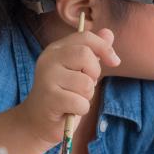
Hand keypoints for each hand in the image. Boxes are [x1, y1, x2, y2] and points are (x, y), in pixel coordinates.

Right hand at [15, 28, 120, 144]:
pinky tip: (69, 110)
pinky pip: (80, 102)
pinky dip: (81, 109)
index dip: (104, 48)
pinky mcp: (49, 98)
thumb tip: (109, 33)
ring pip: (86, 83)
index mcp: (56, 49)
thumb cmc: (64, 93)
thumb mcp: (80, 70)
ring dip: (87, 96)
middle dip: (94, 73)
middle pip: (85, 55)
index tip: (115, 62)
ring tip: (74, 98)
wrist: (38, 120)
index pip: (85, 37)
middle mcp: (49, 59)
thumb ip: (93, 51)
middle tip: (85, 85)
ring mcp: (47, 78)